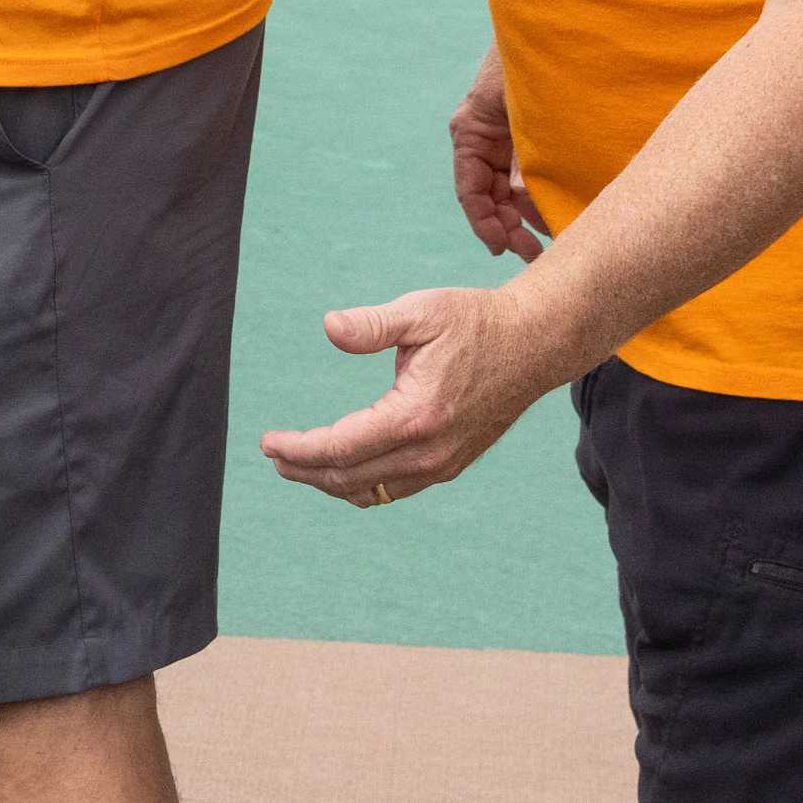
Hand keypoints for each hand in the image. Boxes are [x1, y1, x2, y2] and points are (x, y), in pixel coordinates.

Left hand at [258, 285, 555, 506]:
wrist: (534, 344)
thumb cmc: (476, 322)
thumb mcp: (423, 311)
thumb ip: (372, 324)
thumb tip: (329, 326)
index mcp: (416, 416)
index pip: (341, 448)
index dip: (298, 449)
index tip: (268, 442)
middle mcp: (430, 451)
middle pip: (349, 477)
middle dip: (304, 469)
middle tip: (273, 455)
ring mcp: (443, 464)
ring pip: (372, 490)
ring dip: (329, 482)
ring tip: (297, 466)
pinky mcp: (452, 464)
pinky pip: (396, 488)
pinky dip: (361, 485)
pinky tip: (342, 469)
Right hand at [448, 55, 540, 260]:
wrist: (557, 31)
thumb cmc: (534, 66)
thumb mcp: (525, 116)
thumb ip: (524, 161)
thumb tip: (527, 206)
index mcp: (471, 131)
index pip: (470, 191)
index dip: (484, 224)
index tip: (503, 248)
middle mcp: (484, 139)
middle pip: (491, 196)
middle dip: (509, 227)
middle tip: (534, 254)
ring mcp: (507, 139)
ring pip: (510, 190)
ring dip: (526, 215)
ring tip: (550, 239)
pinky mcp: (528, 137)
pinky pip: (528, 174)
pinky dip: (538, 194)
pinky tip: (557, 211)